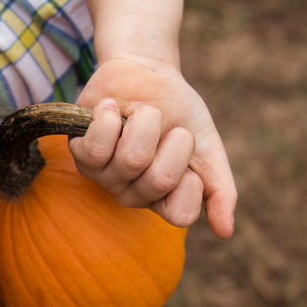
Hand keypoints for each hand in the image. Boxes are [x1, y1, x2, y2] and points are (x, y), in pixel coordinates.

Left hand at [71, 54, 237, 236]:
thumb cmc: (178, 112)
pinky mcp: (81, 155)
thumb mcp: (208, 147)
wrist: (147, 72)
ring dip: (145, 120)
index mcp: (166, 199)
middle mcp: (134, 195)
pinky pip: (96, 148)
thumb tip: (226, 233)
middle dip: (174, 138)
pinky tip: (110, 108)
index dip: (191, 177)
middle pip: (160, 180)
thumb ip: (219, 189)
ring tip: (140, 112)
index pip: (182, 214)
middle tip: (167, 126)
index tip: (188, 149)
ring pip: (131, 159)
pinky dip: (108, 117)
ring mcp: (106, 178)